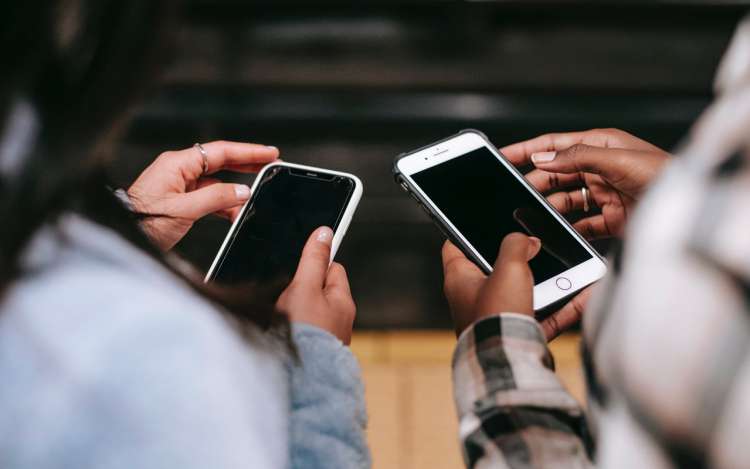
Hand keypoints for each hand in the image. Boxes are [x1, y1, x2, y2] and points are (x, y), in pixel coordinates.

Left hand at [127, 141, 279, 250]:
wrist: (124, 236)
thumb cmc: (142, 222)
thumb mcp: (184, 210)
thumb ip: (216, 198)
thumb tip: (242, 191)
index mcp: (177, 164)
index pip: (220, 152)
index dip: (248, 152)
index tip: (269, 153)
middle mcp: (178, 169)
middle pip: (220, 161)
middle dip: (246, 164)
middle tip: (270, 165)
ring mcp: (178, 184)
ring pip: (215, 181)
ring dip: (235, 190)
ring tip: (255, 197)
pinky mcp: (178, 199)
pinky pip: (207, 196)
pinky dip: (223, 203)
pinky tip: (235, 212)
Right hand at [276, 227, 356, 344]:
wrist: (297, 379)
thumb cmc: (303, 333)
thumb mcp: (305, 287)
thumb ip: (313, 259)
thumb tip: (324, 232)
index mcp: (343, 301)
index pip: (333, 268)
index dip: (314, 264)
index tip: (298, 268)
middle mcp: (340, 320)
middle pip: (319, 290)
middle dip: (301, 288)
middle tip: (287, 296)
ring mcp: (328, 337)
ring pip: (309, 311)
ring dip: (295, 309)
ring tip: (283, 316)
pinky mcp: (314, 351)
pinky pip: (303, 330)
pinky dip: (292, 328)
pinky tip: (282, 333)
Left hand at [442, 234, 586, 339]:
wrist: (509, 362)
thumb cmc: (497, 315)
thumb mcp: (508, 267)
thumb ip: (516, 245)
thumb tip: (527, 241)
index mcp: (459, 280)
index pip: (454, 247)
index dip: (463, 231)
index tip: (476, 222)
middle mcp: (472, 299)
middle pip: (493, 269)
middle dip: (516, 257)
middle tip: (534, 243)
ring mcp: (496, 318)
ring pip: (523, 292)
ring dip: (546, 281)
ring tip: (568, 266)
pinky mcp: (517, 334)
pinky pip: (544, 315)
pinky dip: (563, 306)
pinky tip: (585, 294)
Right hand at [501, 128, 669, 239]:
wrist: (687, 210)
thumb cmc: (664, 175)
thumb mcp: (617, 159)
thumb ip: (577, 157)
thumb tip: (544, 158)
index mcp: (600, 145)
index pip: (555, 145)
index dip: (528, 149)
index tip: (503, 155)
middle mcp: (599, 168)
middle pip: (556, 174)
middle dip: (535, 183)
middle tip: (517, 194)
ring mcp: (603, 194)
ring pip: (565, 200)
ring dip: (550, 207)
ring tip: (534, 215)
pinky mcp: (610, 218)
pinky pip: (581, 224)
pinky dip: (568, 229)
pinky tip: (558, 232)